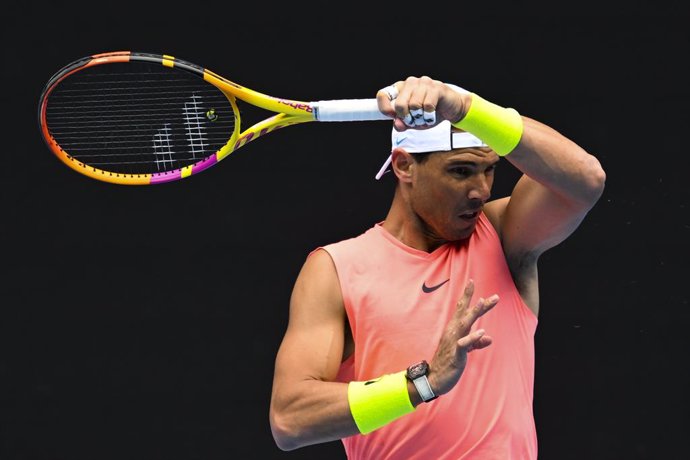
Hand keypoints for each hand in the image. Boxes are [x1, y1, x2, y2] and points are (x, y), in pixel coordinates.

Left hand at [376, 76, 471, 130]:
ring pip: (414, 105)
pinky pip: (428, 106)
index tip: (393, 117)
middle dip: (407, 118)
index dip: (385, 109)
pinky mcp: (436, 87)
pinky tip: (432, 115)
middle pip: (399, 104)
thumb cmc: (429, 113)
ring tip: (425, 117)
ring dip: (420, 118)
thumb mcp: (413, 122)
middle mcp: (410, 83)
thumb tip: (397, 124)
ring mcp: (424, 83)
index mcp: (400, 89)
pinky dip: (429, 116)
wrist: (451, 109)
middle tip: (414, 121)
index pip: (383, 94)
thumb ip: (402, 123)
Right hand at [427, 279, 496, 396]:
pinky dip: (473, 338)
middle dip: (478, 303)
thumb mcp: (465, 351)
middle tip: (494, 295)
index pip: (462, 309)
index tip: (472, 281)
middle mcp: (453, 332)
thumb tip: (489, 339)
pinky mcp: (456, 353)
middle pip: (465, 313)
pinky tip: (483, 333)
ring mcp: (453, 341)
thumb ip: (476, 343)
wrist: (434, 379)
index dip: (467, 296)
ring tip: (482, 302)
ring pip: (465, 324)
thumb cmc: (448, 362)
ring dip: (474, 313)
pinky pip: (464, 344)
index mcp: (454, 330)